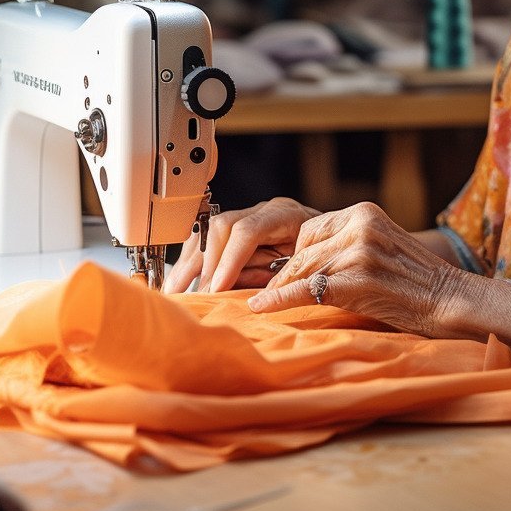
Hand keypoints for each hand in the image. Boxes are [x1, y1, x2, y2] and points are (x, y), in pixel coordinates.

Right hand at [162, 197, 320, 293]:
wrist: (335, 247)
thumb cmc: (324, 260)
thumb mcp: (308, 270)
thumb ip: (278, 280)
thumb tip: (246, 299)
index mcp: (287, 215)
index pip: (248, 230)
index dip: (230, 260)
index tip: (217, 288)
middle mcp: (264, 211)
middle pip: (222, 227)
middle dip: (205, 264)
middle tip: (195, 294)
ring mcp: (249, 216)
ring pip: (208, 230)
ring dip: (190, 263)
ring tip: (175, 291)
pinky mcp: (237, 228)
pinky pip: (206, 237)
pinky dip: (191, 259)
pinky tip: (180, 280)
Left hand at [247, 201, 461, 336]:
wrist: (449, 299)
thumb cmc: (414, 279)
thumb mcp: (381, 243)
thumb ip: (348, 242)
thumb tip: (303, 259)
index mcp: (364, 212)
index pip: (310, 229)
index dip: (297, 255)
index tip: (288, 274)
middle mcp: (360, 226)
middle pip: (303, 250)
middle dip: (285, 274)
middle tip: (268, 294)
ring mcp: (359, 252)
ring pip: (303, 271)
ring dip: (282, 290)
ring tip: (266, 305)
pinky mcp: (357, 281)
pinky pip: (306, 290)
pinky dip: (278, 300)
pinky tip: (259, 307)